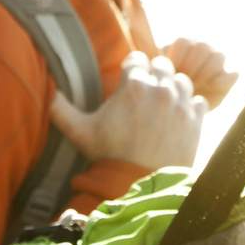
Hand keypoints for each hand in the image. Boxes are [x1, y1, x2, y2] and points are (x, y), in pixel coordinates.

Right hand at [48, 52, 207, 173]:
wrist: (138, 185)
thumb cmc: (108, 157)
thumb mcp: (80, 131)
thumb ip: (61, 108)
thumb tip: (46, 89)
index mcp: (132, 85)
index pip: (136, 59)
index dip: (132, 70)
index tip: (129, 83)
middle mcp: (159, 88)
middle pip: (161, 65)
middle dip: (153, 76)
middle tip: (145, 95)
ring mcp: (180, 103)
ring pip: (182, 80)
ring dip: (173, 89)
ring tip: (163, 105)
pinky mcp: (196, 120)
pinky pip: (199, 101)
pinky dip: (190, 107)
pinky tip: (178, 119)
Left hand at [160, 38, 237, 107]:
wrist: (179, 113)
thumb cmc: (163, 94)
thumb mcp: (154, 81)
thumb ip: (153, 70)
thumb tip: (145, 64)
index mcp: (182, 45)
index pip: (183, 42)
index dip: (177, 59)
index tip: (170, 75)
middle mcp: (201, 48)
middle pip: (202, 47)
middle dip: (191, 67)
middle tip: (183, 83)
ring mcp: (216, 62)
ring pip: (217, 57)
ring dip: (205, 74)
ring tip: (193, 89)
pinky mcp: (228, 77)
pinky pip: (232, 73)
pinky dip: (222, 81)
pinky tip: (208, 91)